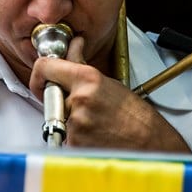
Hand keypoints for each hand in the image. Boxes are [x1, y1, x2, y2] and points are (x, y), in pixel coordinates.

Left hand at [29, 36, 189, 152]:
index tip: (42, 79)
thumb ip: (82, 65)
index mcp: (88, 80)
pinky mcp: (74, 145)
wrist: (151, 145)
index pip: (45, 67)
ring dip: (69, 121)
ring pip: (56, 118)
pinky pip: (64, 137)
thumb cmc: (137, 117)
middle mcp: (79, 100)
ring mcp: (76, 124)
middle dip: (58, 100)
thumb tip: (74, 46)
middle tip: (77, 106)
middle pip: (49, 95)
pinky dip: (75, 137)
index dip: (39, 73)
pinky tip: (95, 136)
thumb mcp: (109, 83)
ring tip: (95, 123)